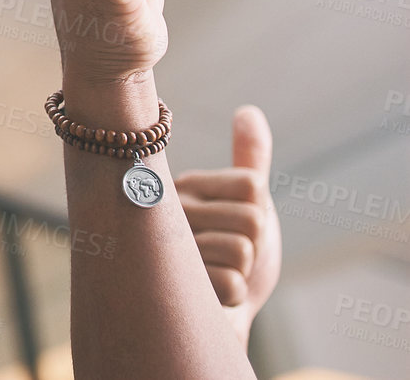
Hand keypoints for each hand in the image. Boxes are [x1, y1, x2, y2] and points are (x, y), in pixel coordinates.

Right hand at [177, 106, 280, 342]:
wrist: (212, 315)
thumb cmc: (230, 255)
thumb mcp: (246, 204)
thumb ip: (248, 161)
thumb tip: (248, 110)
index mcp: (184, 185)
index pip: (253, 186)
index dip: (259, 212)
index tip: (235, 225)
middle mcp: (168, 209)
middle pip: (252, 219)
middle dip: (254, 246)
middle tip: (229, 255)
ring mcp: (166, 246)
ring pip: (241, 250)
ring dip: (241, 272)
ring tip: (215, 272)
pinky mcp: (172, 284)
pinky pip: (231, 283)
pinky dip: (232, 295)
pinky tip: (209, 295)